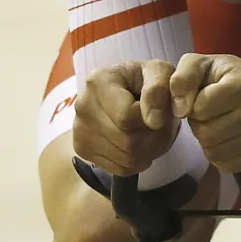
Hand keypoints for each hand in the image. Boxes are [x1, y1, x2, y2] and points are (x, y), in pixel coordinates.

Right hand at [72, 60, 179, 175]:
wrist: (131, 91)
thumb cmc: (147, 80)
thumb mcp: (161, 73)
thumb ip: (159, 89)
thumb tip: (153, 119)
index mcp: (98, 81)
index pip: (126, 117)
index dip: (152, 120)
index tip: (159, 111)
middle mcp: (82, 104)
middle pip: (127, 140)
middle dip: (152, 137)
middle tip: (158, 125)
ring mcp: (79, 129)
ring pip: (126, 158)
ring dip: (148, 151)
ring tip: (148, 132)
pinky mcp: (82, 148)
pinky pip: (119, 168)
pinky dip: (136, 161)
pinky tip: (137, 143)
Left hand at [170, 53, 240, 173]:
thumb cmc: (218, 76)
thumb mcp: (196, 65)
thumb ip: (182, 79)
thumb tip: (181, 110)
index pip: (201, 108)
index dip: (192, 106)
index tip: (200, 98)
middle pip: (208, 133)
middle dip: (199, 125)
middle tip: (207, 115)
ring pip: (215, 152)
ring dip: (208, 141)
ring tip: (216, 124)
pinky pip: (228, 165)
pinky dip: (220, 156)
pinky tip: (227, 138)